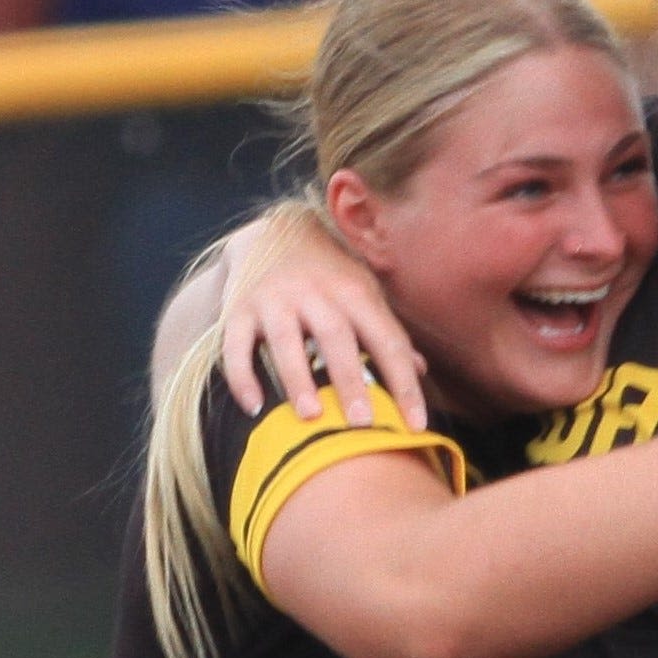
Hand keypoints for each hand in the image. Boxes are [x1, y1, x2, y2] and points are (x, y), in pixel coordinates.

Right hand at [216, 203, 426, 427]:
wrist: (269, 233)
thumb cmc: (329, 274)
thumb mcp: (364, 293)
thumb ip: (387, 331)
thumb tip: (421, 369)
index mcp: (355, 293)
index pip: (386, 341)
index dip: (404, 384)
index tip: (416, 425)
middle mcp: (314, 293)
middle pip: (336, 338)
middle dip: (350, 380)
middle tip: (362, 423)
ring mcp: (274, 299)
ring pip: (285, 341)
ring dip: (298, 379)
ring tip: (310, 416)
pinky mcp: (239, 309)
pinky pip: (236, 345)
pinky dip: (241, 376)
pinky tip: (253, 406)